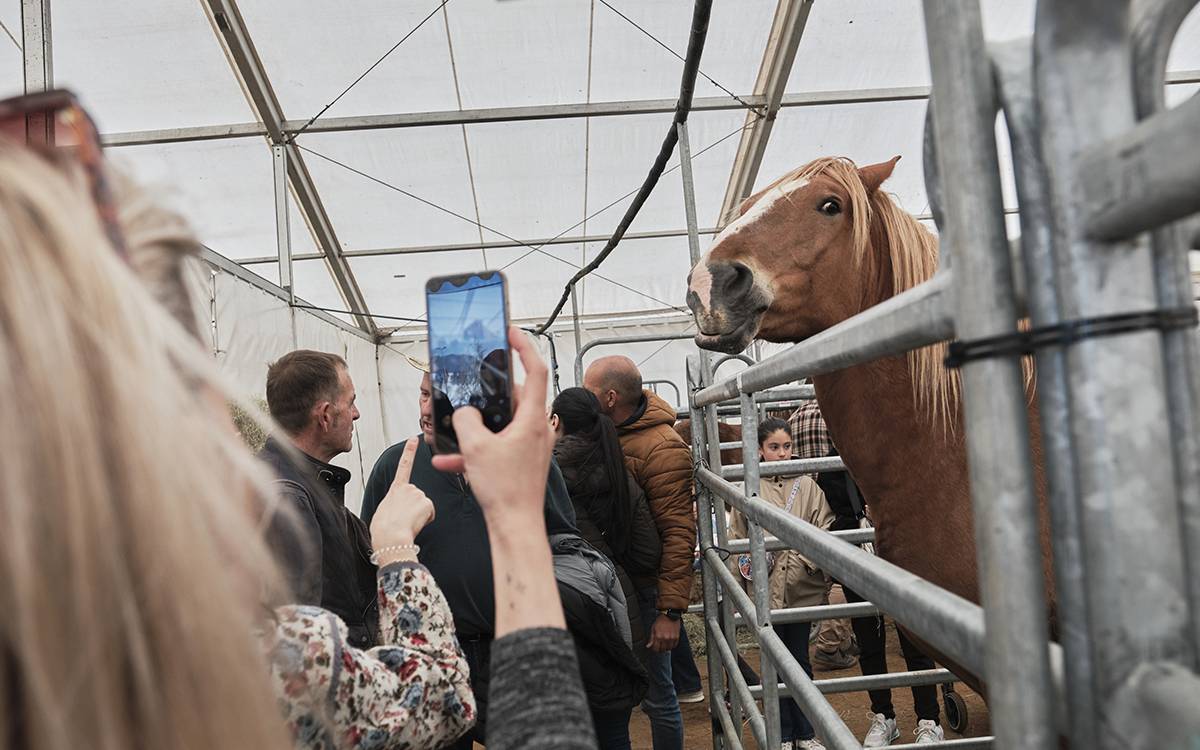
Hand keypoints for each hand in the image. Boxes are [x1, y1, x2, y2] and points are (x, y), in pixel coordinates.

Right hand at [369, 439, 434, 547]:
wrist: (389, 537)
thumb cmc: (383, 530)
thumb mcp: (384, 511)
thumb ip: (394, 505)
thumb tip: (398, 512)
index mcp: (395, 490)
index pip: (403, 466)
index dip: (409, 451)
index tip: (413, 439)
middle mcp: (408, 488)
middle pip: (418, 497)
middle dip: (415, 509)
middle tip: (404, 519)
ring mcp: (418, 494)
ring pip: (424, 506)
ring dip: (419, 515)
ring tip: (407, 522)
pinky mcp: (427, 502)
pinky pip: (430, 514)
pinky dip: (425, 520)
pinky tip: (415, 523)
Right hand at [431, 327, 553, 522]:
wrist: (515, 528)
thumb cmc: (505, 491)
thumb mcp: (475, 448)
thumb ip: (466, 421)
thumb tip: (464, 413)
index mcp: (532, 419)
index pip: (535, 370)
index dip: (524, 347)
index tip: (511, 331)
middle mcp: (537, 429)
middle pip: (513, 397)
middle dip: (487, 394)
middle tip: (472, 384)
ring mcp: (531, 445)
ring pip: (501, 424)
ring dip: (475, 429)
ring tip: (453, 435)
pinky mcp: (522, 460)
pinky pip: (498, 446)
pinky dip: (477, 450)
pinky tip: (449, 461)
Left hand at [647, 614, 680, 651]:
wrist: (670, 615)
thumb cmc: (661, 621)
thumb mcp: (653, 628)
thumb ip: (651, 638)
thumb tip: (648, 646)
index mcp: (658, 636)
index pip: (656, 648)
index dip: (654, 649)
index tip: (654, 648)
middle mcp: (665, 638)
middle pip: (662, 650)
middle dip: (660, 649)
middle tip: (659, 646)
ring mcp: (672, 638)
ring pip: (669, 649)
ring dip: (666, 648)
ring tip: (664, 644)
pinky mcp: (677, 637)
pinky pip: (674, 646)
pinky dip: (672, 646)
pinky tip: (669, 642)